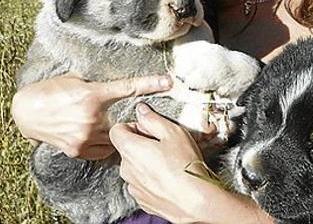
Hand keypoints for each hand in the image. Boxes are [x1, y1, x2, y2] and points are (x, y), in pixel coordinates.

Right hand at [11, 75, 171, 159]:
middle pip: (125, 119)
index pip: (128, 88)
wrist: (26, 112)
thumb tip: (116, 86)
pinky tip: (96, 135)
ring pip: (116, 138)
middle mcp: (91, 117)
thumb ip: (97, 86)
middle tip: (134, 116)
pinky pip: (102, 150)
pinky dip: (104, 143)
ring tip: (107, 125)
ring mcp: (85, 136)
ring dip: (117, 132)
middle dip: (132, 119)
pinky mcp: (78, 150)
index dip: (150, 84)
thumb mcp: (74, 80)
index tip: (168, 81)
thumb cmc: (50, 91)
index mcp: (92, 95)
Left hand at [110, 103, 211, 221]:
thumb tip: (142, 111)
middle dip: (142, 144)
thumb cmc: (185, 167)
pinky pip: (142, 183)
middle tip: (164, 145)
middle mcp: (127, 169)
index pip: (116, 130)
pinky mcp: (142, 200)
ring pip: (134, 167)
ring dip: (147, 163)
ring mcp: (133, 186)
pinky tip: (169, 177)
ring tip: (169, 163)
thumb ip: (153, 119)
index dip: (132, 126)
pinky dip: (152, 179)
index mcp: (130, 149)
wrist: (196, 201)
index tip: (148, 129)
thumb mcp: (173, 133)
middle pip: (126, 149)